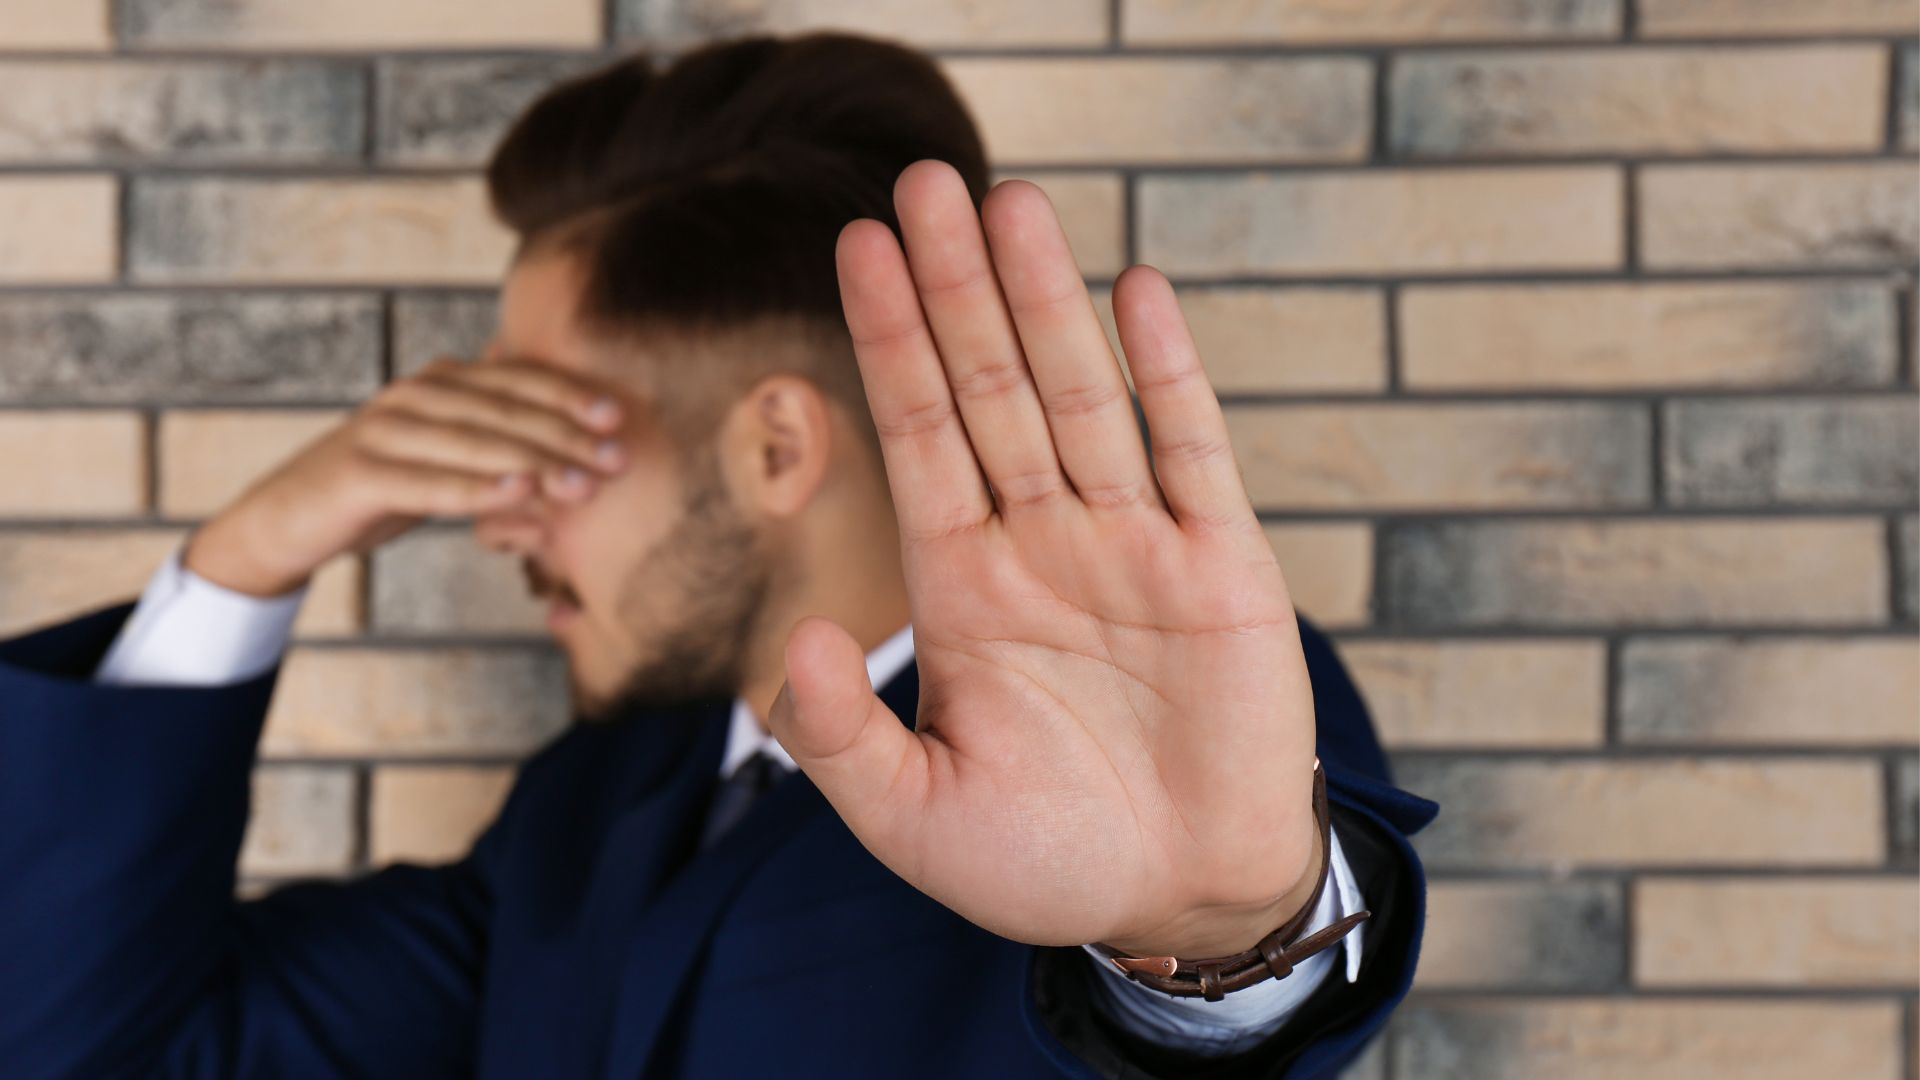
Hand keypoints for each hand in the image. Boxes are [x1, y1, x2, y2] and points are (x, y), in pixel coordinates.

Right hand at [185, 356, 627, 596]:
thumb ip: (498, 429)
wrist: (292, 517)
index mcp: (440, 381)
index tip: (619, 417)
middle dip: (565, 434)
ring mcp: (382, 430)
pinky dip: (474, 489)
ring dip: (533, 463)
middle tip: (616, 459)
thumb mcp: (447, 450)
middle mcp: (413, 395)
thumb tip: (572, 422)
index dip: (569, 395)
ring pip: (472, 443)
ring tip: (582, 484)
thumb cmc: (387, 483)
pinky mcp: (358, 474)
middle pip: (502, 409)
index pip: (516, 379)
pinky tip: (517, 496)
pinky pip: (426, 483)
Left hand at [768, 159, 1321, 959]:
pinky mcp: (1220, 564)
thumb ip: (842, 739)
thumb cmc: (1045, 863)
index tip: (856, 247)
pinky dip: (1165, 370)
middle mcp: (1042, 543)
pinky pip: (1190, 449)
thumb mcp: (916, 820)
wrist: (1182, 898)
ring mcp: (1132, 543)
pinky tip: (1134, 288)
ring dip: (1045, 302)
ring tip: (1010, 200)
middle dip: (955, 287)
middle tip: (923, 182)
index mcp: (964, 587)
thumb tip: (793, 647)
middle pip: (990, 388)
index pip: (917, 436)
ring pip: (1081, 395)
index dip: (887, 340)